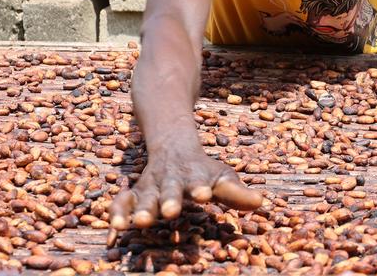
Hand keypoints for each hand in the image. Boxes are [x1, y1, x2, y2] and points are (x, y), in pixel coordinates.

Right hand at [108, 145, 262, 231]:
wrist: (172, 146)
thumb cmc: (202, 170)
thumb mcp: (220, 177)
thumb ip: (236, 192)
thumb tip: (261, 202)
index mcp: (193, 177)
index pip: (198, 183)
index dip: (200, 189)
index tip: (204, 195)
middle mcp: (170, 181)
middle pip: (169, 190)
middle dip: (169, 201)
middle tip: (170, 212)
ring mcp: (150, 187)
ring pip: (144, 197)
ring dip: (142, 209)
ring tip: (141, 222)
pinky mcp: (134, 194)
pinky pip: (121, 203)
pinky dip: (117, 214)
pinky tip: (115, 229)